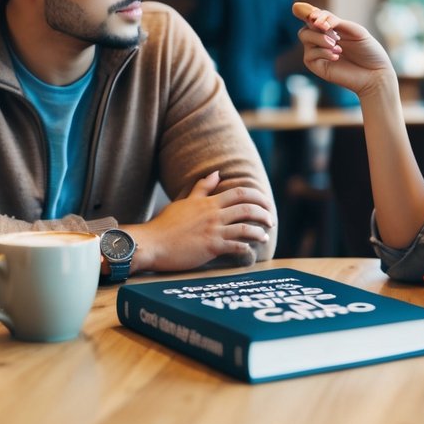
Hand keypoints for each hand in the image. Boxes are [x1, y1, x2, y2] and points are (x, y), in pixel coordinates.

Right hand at [128, 172, 274, 272]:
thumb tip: (216, 173)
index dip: (257, 196)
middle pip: (247, 208)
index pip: (240, 193)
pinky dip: (247, 248)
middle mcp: (214, 214)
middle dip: (264, 213)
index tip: (266, 203)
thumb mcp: (185, 201)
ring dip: (259, 231)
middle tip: (270, 220)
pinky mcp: (211, 247)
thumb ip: (202, 188)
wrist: (152, 243)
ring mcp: (213, 230)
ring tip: (264, 235)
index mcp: (208, 202)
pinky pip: (235, 246)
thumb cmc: (166, 224)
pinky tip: (251, 251)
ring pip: (245, 227)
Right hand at [291, 2, 395, 97]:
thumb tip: (315, 20)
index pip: (314, 16)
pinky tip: (337, 56)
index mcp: (332, 29)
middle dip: (316, 25)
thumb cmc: (369, 51)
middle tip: (329, 29)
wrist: (376, 73)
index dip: (309, 12)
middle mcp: (322, 39)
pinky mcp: (317, 66)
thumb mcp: (355, 30)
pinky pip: (309, 54)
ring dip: (320, 38)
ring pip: (304, 36)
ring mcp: (318, 53)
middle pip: (306, 25)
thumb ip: (335, 22)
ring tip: (337, 46)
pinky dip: (323, 52)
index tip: (315, 16)